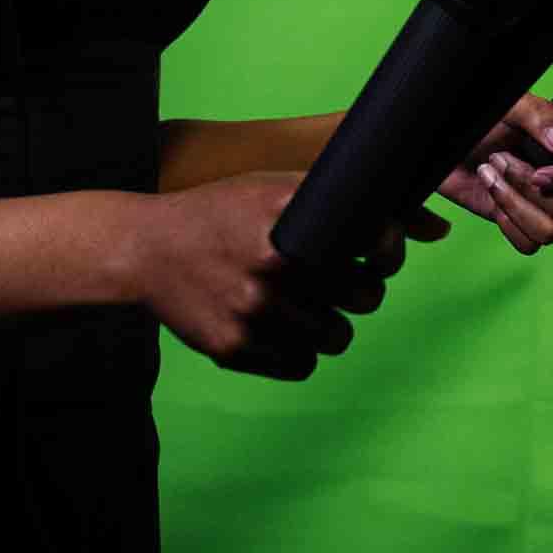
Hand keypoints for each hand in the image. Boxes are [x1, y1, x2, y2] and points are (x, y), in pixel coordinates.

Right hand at [133, 173, 441, 378]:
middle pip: (366, 297)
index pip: (376, 241)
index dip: (389, 251)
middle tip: (348, 285)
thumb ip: (328, 197)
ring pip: (338, 338)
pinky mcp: (233, 349)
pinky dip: (300, 352)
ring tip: (313, 309)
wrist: (147, 249)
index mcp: (290, 218)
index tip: (382, 257)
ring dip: (333, 326)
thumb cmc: (220, 213)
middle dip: (364, 292)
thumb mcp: (270, 186)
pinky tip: (284, 330)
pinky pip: (302, 366)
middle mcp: (273, 265)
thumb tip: (405, 216)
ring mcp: (252, 311)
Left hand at [437, 95, 552, 254]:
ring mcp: (550, 208)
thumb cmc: (486, 120)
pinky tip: (492, 196)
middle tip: (498, 158)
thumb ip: (540, 116)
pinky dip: (506, 223)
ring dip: (512, 203)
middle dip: (525, 185)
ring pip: (550, 231)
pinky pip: (529, 245)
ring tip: (490, 174)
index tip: (540, 172)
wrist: (448, 144)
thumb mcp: (513, 106)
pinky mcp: (526, 227)